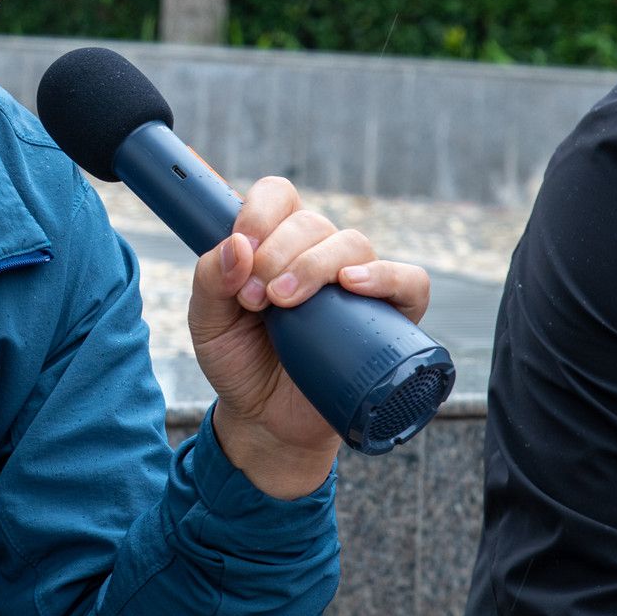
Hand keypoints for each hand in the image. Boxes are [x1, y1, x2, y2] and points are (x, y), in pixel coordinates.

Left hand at [187, 177, 432, 498]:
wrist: (266, 419)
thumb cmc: (239, 362)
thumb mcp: (207, 323)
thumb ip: (209, 281)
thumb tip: (236, 246)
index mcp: (273, 243)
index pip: (276, 196)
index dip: (259, 212)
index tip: (241, 248)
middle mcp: (316, 254)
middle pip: (310, 221)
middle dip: (277, 253)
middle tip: (254, 298)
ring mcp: (356, 283)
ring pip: (351, 243)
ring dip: (314, 265)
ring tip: (284, 302)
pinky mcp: (389, 316)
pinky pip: (409, 280)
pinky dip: (386, 276)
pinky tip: (352, 285)